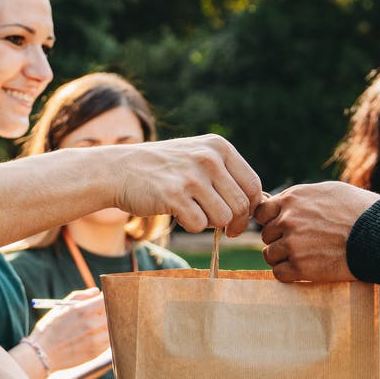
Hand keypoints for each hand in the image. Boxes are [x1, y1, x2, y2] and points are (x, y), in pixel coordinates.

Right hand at [31, 288, 107, 368]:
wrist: (41, 355)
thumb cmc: (48, 328)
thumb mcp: (60, 307)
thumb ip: (80, 296)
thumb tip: (96, 292)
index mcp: (82, 310)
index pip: (106, 299)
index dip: (108, 296)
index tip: (106, 296)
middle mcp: (91, 325)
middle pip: (113, 313)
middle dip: (110, 310)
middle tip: (103, 310)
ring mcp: (95, 340)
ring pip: (113, 328)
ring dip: (109, 324)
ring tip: (98, 324)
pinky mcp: (95, 352)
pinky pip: (109, 341)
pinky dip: (106, 336)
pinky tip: (95, 335)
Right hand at [112, 135, 261, 236]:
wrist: (119, 169)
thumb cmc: (162, 169)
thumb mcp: (197, 157)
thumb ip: (226, 175)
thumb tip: (260, 204)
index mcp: (219, 147)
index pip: (254, 185)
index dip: (251, 208)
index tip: (240, 219)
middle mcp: (208, 158)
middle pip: (242, 205)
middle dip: (236, 223)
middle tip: (226, 231)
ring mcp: (191, 176)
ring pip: (223, 218)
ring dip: (211, 224)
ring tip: (195, 214)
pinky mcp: (174, 195)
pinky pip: (199, 225)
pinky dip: (191, 225)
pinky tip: (178, 214)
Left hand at [254, 183, 379, 282]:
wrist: (378, 234)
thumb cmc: (360, 210)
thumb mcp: (328, 192)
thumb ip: (301, 198)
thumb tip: (281, 203)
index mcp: (292, 199)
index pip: (262, 212)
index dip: (271, 222)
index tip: (284, 228)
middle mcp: (287, 220)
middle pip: (267, 235)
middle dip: (280, 240)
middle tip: (302, 244)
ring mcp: (292, 244)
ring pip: (270, 255)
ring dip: (283, 258)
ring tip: (305, 257)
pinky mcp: (300, 267)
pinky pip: (279, 273)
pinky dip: (289, 274)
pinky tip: (304, 270)